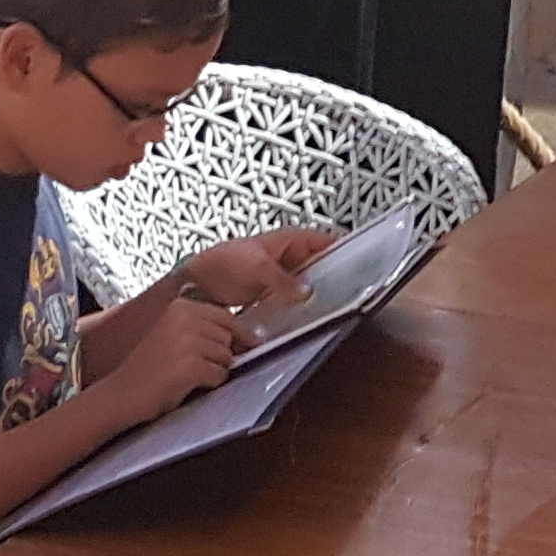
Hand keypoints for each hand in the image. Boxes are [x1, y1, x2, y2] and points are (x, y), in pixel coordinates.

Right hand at [92, 293, 238, 426]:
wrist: (122, 393)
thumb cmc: (150, 368)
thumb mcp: (173, 334)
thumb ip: (204, 329)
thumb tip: (249, 338)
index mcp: (180, 307)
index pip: (226, 316)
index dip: (237, 334)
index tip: (243, 346)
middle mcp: (184, 319)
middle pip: (229, 337)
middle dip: (221, 354)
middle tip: (196, 365)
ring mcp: (187, 342)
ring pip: (226, 357)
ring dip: (214, 370)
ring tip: (188, 375)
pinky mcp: (190, 366)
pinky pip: (220, 375)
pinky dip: (210, 383)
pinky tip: (187, 384)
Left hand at [178, 227, 338, 325]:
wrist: (197, 282)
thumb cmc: (220, 263)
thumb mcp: (257, 269)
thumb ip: (283, 280)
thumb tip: (306, 291)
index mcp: (286, 240)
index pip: (322, 240)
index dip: (340, 247)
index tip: (358, 259)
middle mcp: (284, 256)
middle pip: (317, 263)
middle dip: (330, 274)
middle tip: (345, 288)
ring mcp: (278, 274)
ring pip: (305, 282)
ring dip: (312, 292)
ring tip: (326, 304)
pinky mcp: (269, 291)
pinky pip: (291, 297)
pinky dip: (297, 305)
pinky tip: (300, 315)